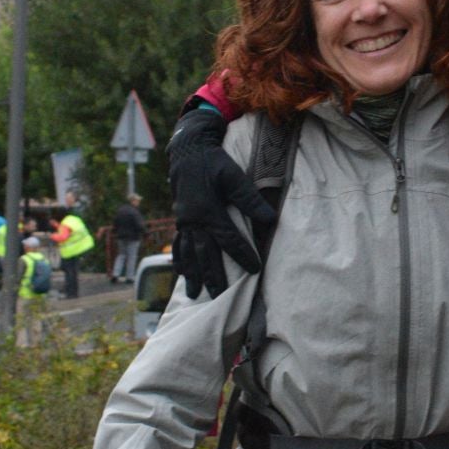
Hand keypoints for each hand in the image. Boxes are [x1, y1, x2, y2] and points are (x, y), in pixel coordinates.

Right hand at [168, 107, 275, 298]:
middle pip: (206, 254)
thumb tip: (269, 219)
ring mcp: (184, 221)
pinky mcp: (180, 219)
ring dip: (193, 274)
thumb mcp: (234, 175)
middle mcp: (193, 220)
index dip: (243, 256)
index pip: (230, 240)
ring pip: (189, 253)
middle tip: (220, 297)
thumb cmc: (214, 162)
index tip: (255, 271)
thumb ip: (250, 199)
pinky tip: (181, 273)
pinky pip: (179, 244)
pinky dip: (180, 260)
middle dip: (213, 277)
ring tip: (195, 294)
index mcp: (208, 211)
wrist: (187, 151)